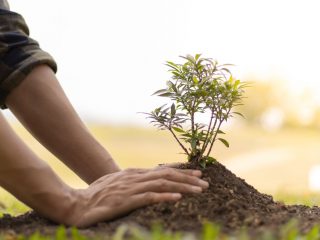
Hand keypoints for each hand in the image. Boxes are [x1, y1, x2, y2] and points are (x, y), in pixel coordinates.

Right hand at [67, 167, 208, 226]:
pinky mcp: (125, 201)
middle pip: (166, 175)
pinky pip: (148, 197)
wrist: (76, 204)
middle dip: (188, 178)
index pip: (162, 170)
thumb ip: (133, 182)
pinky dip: (164, 196)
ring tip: (200, 190)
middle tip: (205, 182)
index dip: (181, 172)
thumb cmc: (96, 195)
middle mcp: (134, 177)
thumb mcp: (117, 184)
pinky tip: (178, 198)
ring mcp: (130, 188)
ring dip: (183, 186)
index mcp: (133, 173)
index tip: (197, 173)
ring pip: (162, 183)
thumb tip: (148, 182)